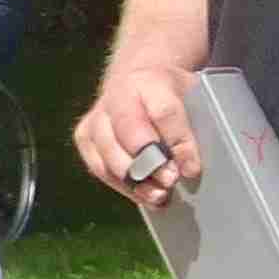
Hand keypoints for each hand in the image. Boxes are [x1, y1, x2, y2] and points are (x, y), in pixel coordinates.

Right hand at [78, 57, 202, 208]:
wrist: (133, 82)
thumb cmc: (168, 95)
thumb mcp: (189, 97)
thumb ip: (194, 124)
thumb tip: (193, 167)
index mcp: (148, 81)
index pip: (164, 112)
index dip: (178, 142)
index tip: (191, 168)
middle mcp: (116, 97)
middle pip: (129, 132)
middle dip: (150, 163)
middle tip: (170, 181)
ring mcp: (96, 117)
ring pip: (108, 154)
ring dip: (134, 181)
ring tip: (158, 196)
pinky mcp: (84, 137)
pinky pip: (99, 167)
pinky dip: (122, 186)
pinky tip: (143, 196)